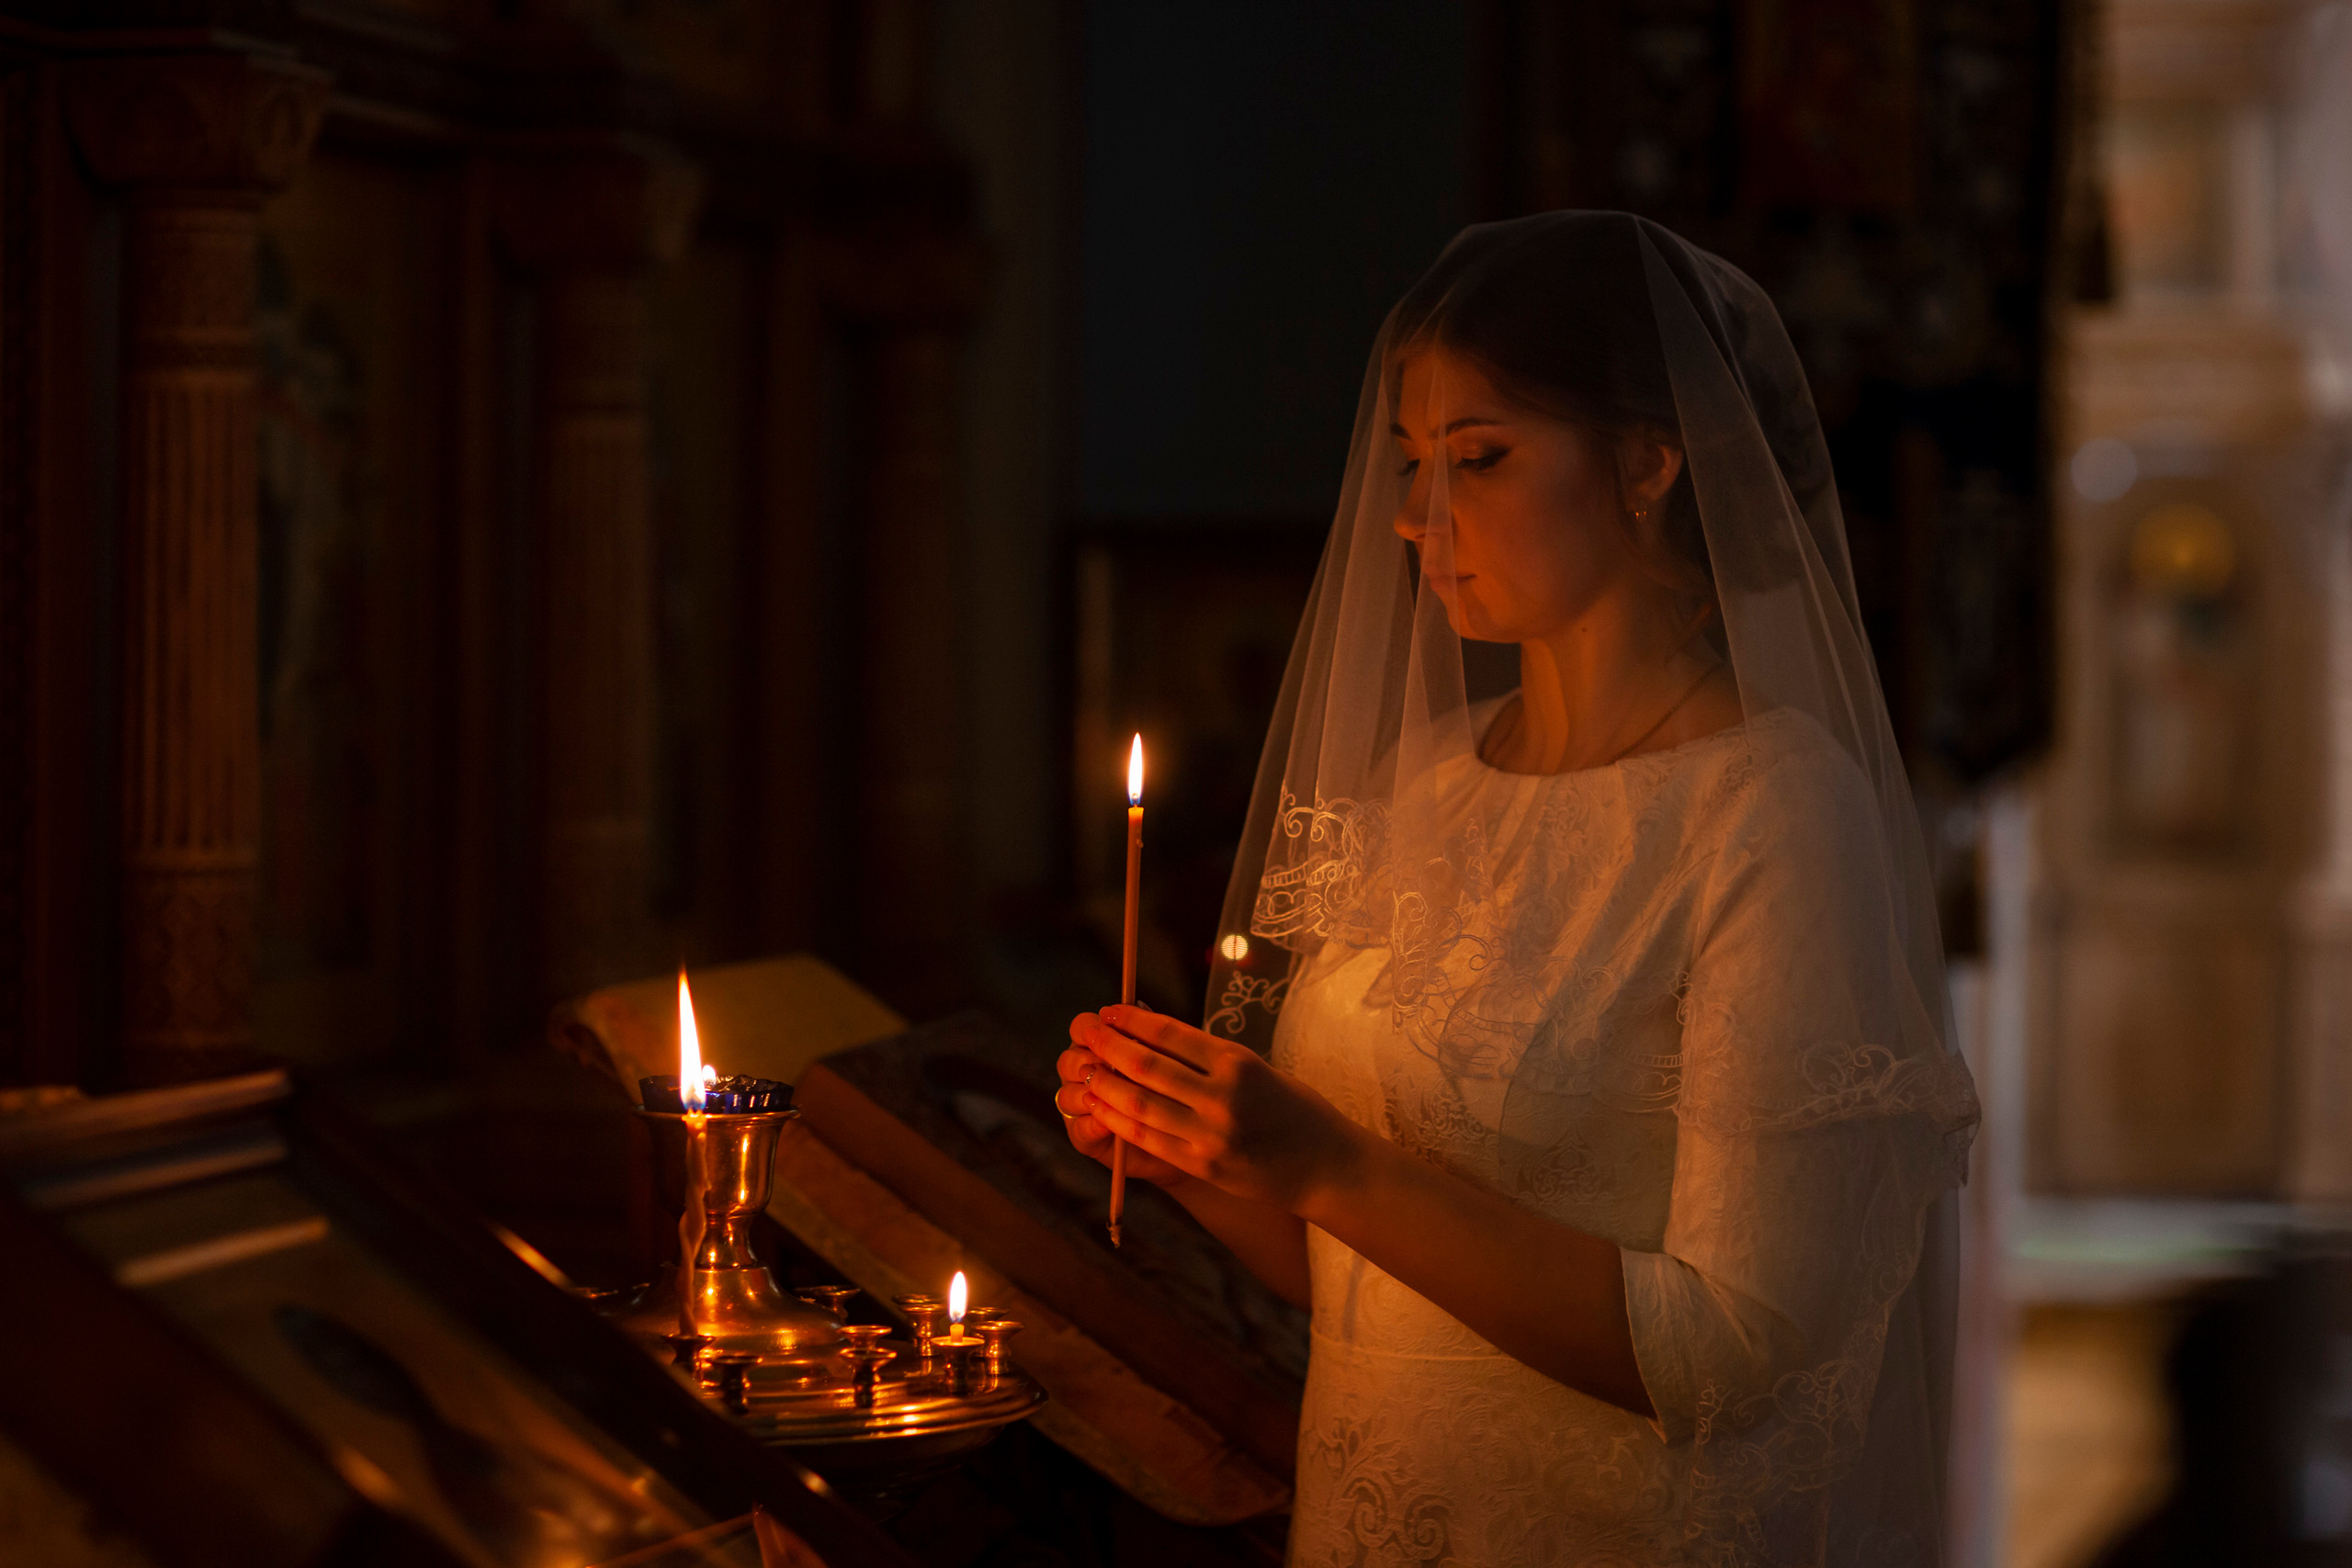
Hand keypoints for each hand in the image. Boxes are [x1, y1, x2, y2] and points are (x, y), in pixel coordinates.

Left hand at [1062, 1004, 1360, 1214]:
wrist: (1327, 1166)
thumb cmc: (1294, 1110)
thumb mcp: (1258, 1069)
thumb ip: (1209, 1058)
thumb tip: (1152, 1032)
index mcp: (1238, 1062)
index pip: (1171, 1034)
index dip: (1132, 1021)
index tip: (1109, 1011)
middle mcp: (1222, 1096)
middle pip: (1147, 1066)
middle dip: (1109, 1046)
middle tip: (1084, 1031)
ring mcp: (1211, 1135)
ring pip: (1141, 1105)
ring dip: (1106, 1085)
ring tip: (1085, 1069)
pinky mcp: (1204, 1165)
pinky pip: (1150, 1139)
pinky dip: (1120, 1121)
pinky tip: (1102, 1108)